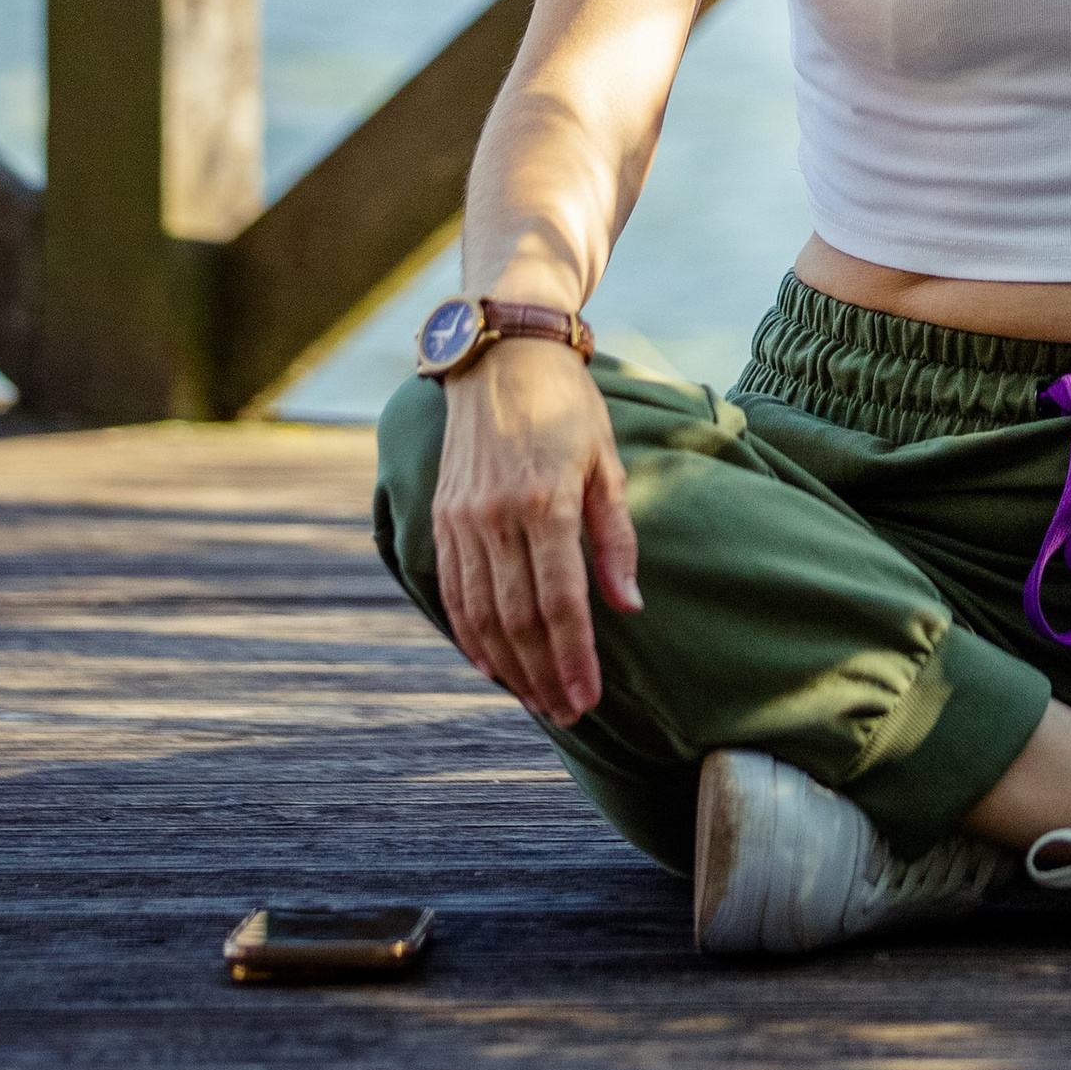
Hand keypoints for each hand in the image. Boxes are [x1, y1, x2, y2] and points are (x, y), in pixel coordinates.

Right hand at [430, 338, 639, 726]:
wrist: (501, 355)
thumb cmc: (568, 405)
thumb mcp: (607, 462)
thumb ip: (616, 538)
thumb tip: (628, 607)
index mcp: (546, 502)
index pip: (560, 603)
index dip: (574, 658)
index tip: (589, 700)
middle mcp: (496, 516)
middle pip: (518, 620)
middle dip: (543, 676)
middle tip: (567, 714)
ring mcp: (462, 519)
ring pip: (481, 615)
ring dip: (508, 667)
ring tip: (536, 700)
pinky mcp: (442, 517)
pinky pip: (452, 591)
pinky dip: (470, 635)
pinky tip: (491, 665)